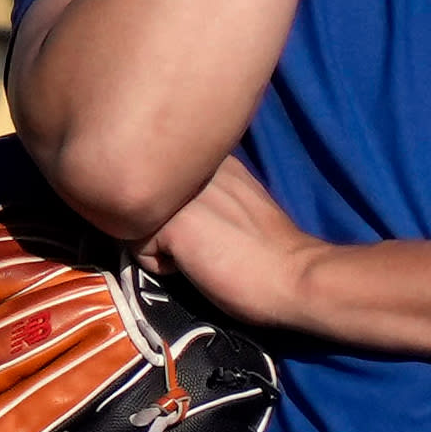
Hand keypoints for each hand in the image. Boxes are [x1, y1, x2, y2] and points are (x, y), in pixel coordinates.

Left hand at [141, 157, 326, 335]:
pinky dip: (160, 265)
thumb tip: (173, 205)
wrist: (293, 275)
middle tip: (198, 245)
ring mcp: (180, 192)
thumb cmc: (270, 249)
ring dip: (159, 243)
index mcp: (213, 157)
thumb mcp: (237, 200)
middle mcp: (194, 164)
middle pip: (146, 195)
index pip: (164, 176)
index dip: (174, 209)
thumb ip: (206, 192)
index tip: (205, 228)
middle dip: (161, 223)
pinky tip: (192, 267)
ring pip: (138, 219)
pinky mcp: (171, 223)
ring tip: (195, 255)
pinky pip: (137, 248)